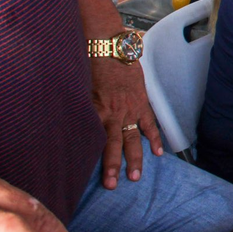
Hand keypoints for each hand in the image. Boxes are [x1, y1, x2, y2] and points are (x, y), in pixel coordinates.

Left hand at [90, 58, 162, 189]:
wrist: (109, 46)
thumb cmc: (92, 64)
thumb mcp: (80, 88)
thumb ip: (82, 107)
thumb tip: (74, 121)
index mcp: (96, 111)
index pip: (95, 142)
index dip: (95, 160)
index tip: (94, 175)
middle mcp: (113, 114)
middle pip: (114, 145)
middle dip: (114, 167)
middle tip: (114, 185)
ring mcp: (130, 109)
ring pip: (133, 138)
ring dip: (135, 158)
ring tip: (136, 176)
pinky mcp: (142, 101)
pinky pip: (150, 123)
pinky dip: (155, 137)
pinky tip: (158, 152)